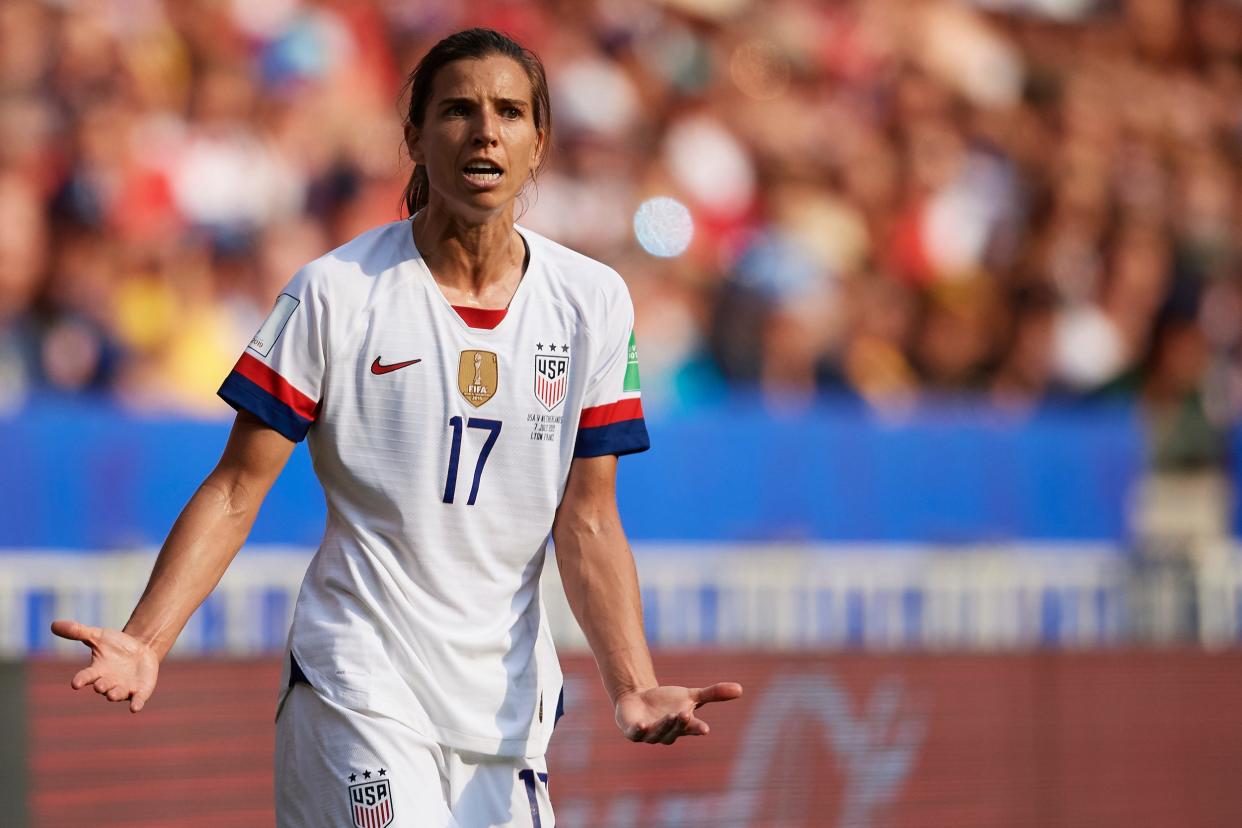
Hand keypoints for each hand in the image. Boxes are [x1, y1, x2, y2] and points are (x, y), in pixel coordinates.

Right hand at [50, 620, 159, 712]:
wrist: (142, 649)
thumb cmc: (116, 645)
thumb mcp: (99, 635)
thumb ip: (78, 632)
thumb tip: (54, 624)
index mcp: (97, 671)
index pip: (85, 677)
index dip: (81, 680)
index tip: (75, 683)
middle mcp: (108, 682)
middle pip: (102, 687)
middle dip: (101, 687)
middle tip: (99, 686)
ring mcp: (124, 688)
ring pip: (117, 694)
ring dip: (115, 695)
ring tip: (112, 694)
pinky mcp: (139, 691)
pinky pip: (137, 700)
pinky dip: (136, 704)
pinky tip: (135, 708)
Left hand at [615, 682, 742, 744]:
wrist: (639, 701)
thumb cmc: (668, 702)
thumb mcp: (691, 696)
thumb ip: (714, 694)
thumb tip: (741, 689)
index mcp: (683, 726)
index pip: (692, 729)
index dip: (697, 728)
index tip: (705, 729)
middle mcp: (667, 733)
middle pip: (674, 731)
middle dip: (680, 724)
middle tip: (685, 714)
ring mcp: (650, 734)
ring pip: (658, 734)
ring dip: (664, 726)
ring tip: (671, 715)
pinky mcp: (633, 731)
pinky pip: (636, 734)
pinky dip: (639, 731)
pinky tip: (642, 725)